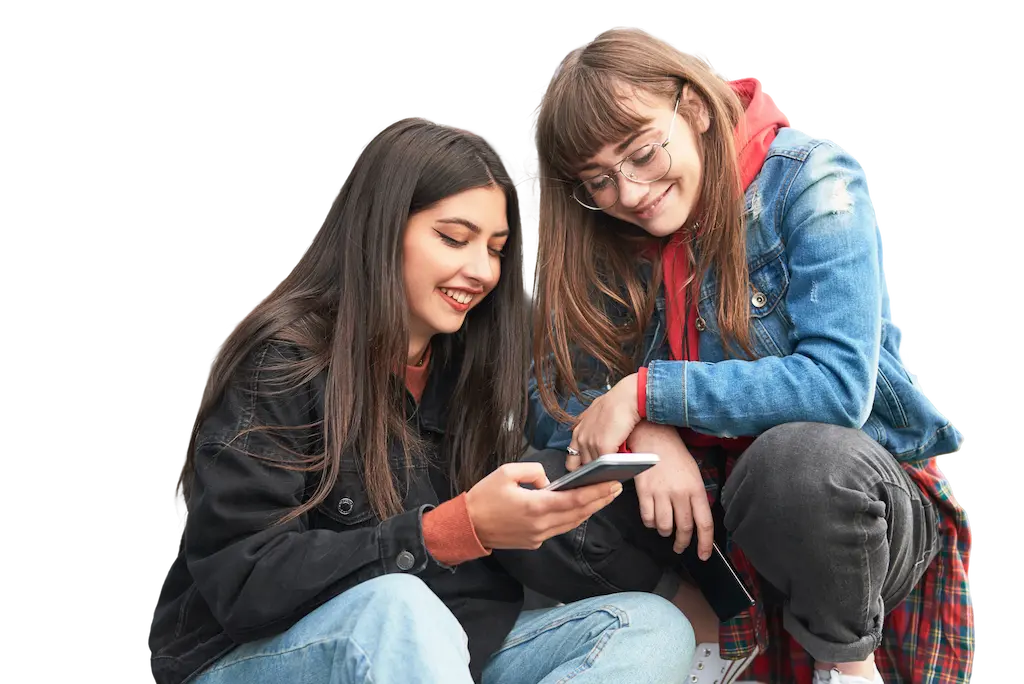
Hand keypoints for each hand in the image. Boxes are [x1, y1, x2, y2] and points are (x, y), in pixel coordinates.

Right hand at [465, 462, 623, 549]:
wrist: (467, 526)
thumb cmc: (484, 497)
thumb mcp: (506, 472)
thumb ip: (533, 471)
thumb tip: (549, 481)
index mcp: (535, 506)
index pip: (575, 499)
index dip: (597, 491)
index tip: (613, 482)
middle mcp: (541, 525)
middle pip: (579, 513)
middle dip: (600, 500)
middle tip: (618, 487)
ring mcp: (538, 536)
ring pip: (572, 523)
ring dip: (590, 510)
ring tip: (605, 496)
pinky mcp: (534, 541)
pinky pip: (560, 528)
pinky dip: (574, 517)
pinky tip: (582, 508)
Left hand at [567, 373, 639, 470]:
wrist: (626, 397)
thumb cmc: (615, 404)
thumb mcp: (594, 414)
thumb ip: (589, 428)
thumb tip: (593, 438)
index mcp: (577, 432)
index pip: (571, 462)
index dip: (580, 469)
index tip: (589, 473)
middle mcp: (581, 439)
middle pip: (584, 467)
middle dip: (594, 472)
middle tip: (604, 475)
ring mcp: (591, 444)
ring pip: (596, 468)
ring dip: (604, 471)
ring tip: (613, 472)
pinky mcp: (603, 446)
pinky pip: (606, 465)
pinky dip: (613, 469)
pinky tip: (620, 468)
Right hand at [627, 420, 713, 559]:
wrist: (653, 437)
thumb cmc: (674, 456)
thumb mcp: (693, 474)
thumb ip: (695, 498)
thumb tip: (696, 521)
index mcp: (696, 489)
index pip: (704, 523)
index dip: (705, 543)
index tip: (703, 555)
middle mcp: (680, 493)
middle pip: (684, 528)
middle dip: (682, 542)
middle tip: (680, 546)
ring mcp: (661, 493)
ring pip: (664, 527)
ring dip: (665, 531)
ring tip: (665, 527)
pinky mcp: (644, 491)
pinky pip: (647, 518)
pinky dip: (650, 523)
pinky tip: (652, 517)